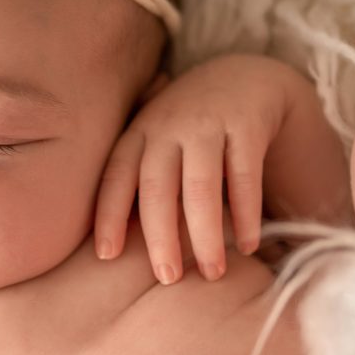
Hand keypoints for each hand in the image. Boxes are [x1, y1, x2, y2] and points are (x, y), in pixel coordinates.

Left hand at [94, 55, 293, 282]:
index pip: (116, 177)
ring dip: (204, 233)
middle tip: (167, 278)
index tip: (106, 256)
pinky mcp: (247, 123)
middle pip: (156, 187)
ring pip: (200, 186)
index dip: (108, 215)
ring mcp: (208, 122)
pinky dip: (246, 213)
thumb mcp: (157, 143)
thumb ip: (138, 181)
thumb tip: (112, 247)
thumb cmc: (189, 128)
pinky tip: (249, 245)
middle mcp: (168, 126)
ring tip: (213, 272)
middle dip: (159, 236)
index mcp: (139, 134)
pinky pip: (244, 174)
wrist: (246, 76)